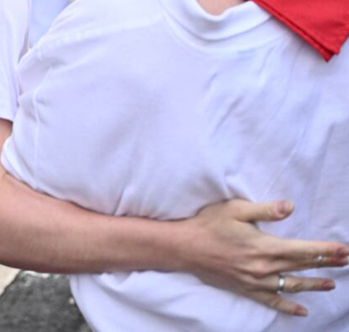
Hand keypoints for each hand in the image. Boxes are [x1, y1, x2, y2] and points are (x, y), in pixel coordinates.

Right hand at [181, 199, 347, 316]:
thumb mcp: (235, 210)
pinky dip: (289, 307)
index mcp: (265, 246)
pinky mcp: (247, 289)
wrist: (185, 248)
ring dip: (314, 284)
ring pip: (292, 285)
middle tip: (344, 261)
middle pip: (302, 267)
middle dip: (326, 264)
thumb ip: (265, 210)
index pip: (304, 250)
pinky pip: (273, 302)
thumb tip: (290, 207)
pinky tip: (302, 311)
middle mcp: (265, 267)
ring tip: (331, 284)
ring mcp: (256, 282)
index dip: (326, 250)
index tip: (344, 250)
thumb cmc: (209, 225)